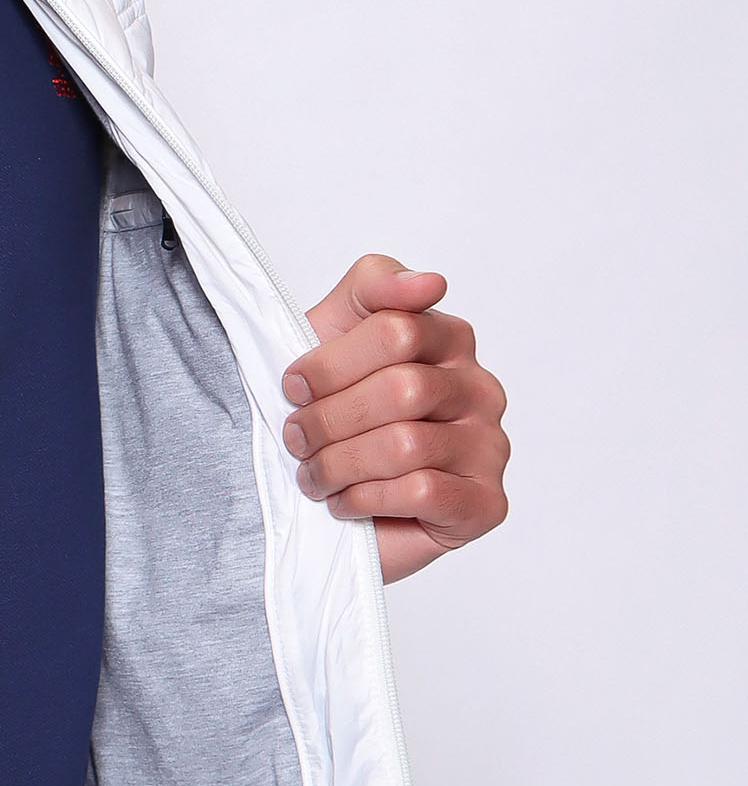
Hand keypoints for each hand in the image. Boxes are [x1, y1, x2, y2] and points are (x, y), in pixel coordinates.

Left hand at [281, 257, 509, 583]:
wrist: (325, 495)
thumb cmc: (332, 408)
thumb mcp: (334, 327)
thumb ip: (375, 285)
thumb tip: (430, 282)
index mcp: (450, 340)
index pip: (397, 330)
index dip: (331, 363)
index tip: (294, 385)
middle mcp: (480, 389)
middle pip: (403, 389)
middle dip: (331, 418)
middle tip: (297, 438)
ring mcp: (490, 447)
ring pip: (407, 444)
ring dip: (340, 464)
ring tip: (314, 476)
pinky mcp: (485, 503)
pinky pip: (422, 491)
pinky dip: (366, 498)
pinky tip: (345, 502)